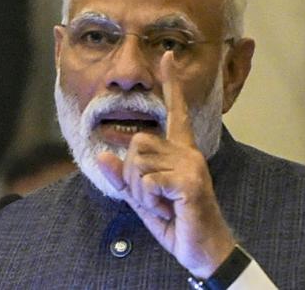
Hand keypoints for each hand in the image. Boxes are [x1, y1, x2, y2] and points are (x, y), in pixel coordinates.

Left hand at [98, 51, 235, 277]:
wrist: (202, 250)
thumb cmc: (175, 221)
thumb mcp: (142, 200)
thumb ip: (124, 179)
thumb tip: (102, 156)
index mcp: (179, 151)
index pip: (174, 111)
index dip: (170, 83)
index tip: (166, 56)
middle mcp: (187, 151)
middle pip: (137, 143)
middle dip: (132, 176)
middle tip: (153, 198)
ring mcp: (191, 164)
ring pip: (138, 163)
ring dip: (140, 191)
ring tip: (163, 205)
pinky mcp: (190, 179)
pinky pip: (148, 183)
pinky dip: (150, 202)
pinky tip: (170, 210)